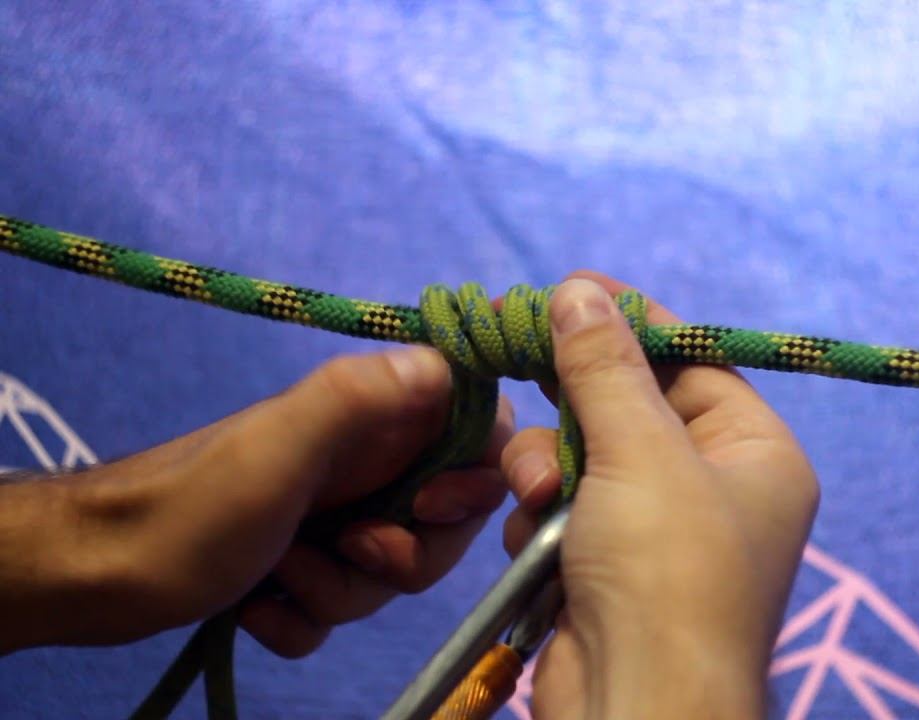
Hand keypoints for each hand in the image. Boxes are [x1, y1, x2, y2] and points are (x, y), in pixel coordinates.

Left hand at [0, 347, 512, 656]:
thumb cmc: (192, 506)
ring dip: (342, 592)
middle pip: (446, 519)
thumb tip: (445, 360)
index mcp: (373, 417)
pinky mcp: (304, 564)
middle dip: (405, 555)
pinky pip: (343, 603)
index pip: (479, 431)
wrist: (96, 573)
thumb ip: (361, 398)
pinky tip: (258, 607)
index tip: (430, 506)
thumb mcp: (280, 448)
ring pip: (395, 571)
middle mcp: (364, 460)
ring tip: (281, 577)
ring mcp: (334, 514)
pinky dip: (305, 617)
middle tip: (350, 550)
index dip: (476, 477)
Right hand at [501, 273, 818, 718]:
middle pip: (630, 405)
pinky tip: (531, 540)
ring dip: (548, 467)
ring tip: (538, 495)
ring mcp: (657, 532)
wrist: (637, 709)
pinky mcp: (604, 567)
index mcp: (755, 454)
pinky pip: (560, 509)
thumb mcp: (642, 452)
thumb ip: (606, 368)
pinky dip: (538, 517)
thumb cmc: (666, 572)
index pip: (690, 360)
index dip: (630, 321)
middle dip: (574, 399)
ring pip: (582, 456)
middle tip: (511, 342)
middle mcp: (713, 489)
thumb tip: (580, 290)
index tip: (569, 285)